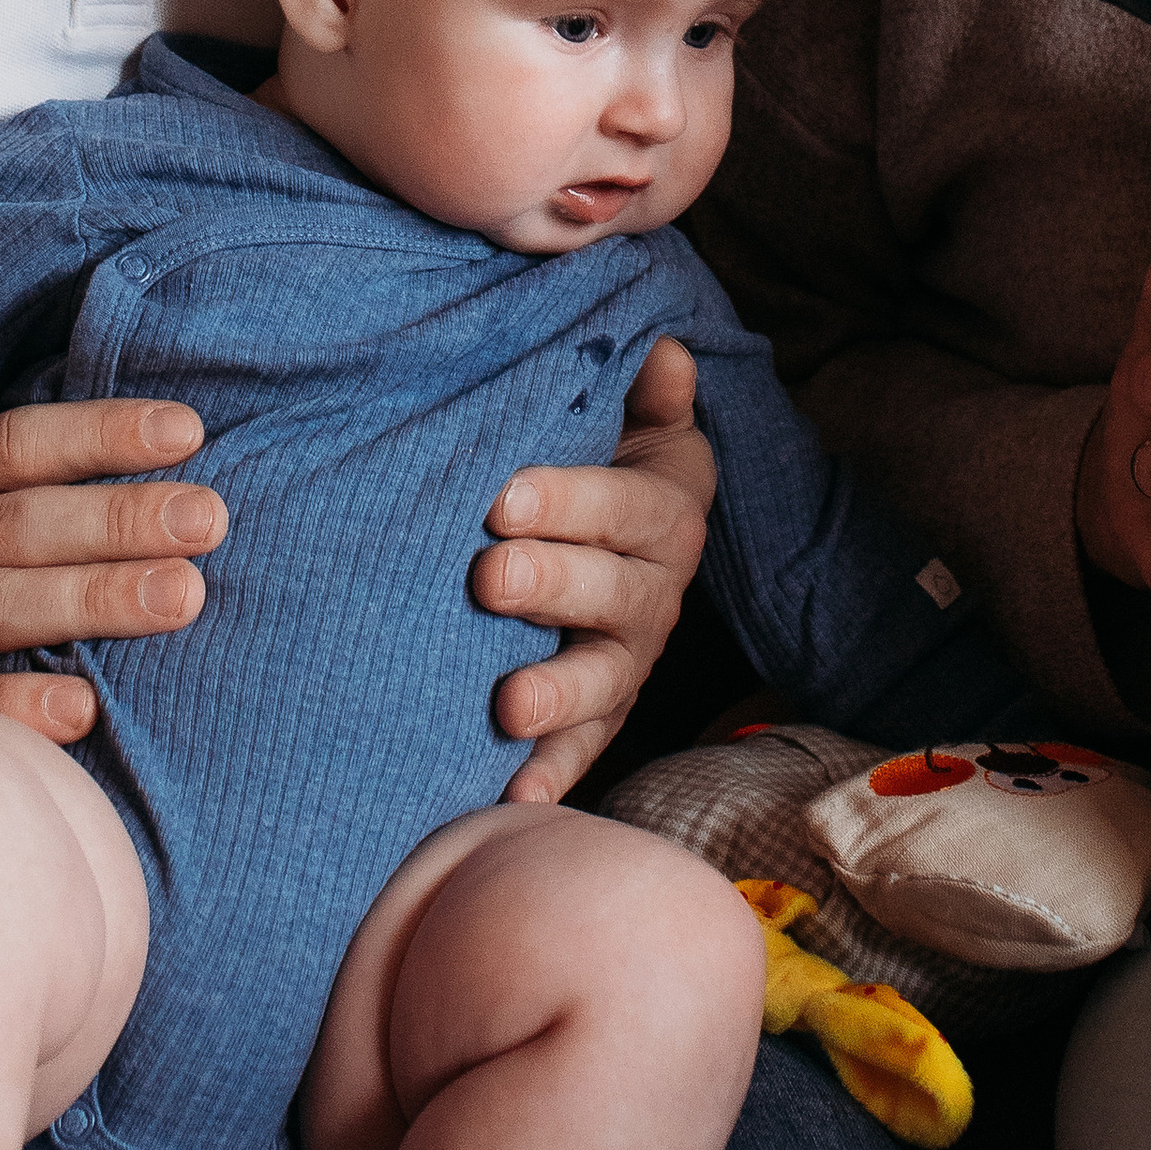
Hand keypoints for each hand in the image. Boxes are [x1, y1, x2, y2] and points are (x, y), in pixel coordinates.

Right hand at [0, 399, 225, 790]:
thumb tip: (64, 471)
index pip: (6, 446)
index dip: (98, 436)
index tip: (185, 429)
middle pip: (18, 522)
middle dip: (123, 516)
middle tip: (214, 514)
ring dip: (93, 600)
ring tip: (185, 595)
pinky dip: (4, 713)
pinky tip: (79, 716)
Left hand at [474, 333, 713, 802]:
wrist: (615, 543)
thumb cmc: (602, 466)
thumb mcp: (630, 422)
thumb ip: (644, 393)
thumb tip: (663, 350)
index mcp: (663, 514)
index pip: (624, 506)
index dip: (568, 502)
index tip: (500, 498)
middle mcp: (655, 594)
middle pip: (613, 594)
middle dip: (551, 586)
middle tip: (487, 577)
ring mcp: (627, 662)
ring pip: (603, 683)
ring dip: (558, 697)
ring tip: (506, 706)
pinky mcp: (599, 718)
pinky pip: (583, 751)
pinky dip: (551, 775)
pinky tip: (512, 799)